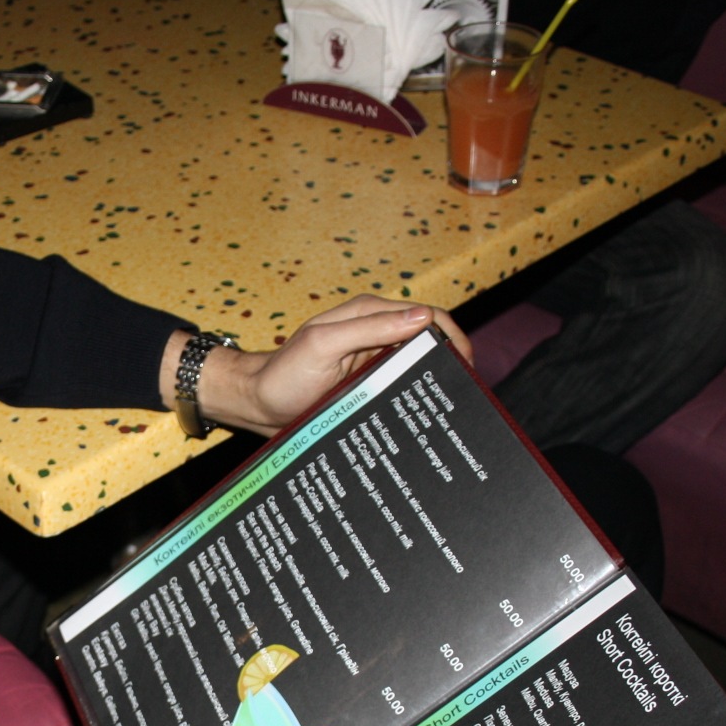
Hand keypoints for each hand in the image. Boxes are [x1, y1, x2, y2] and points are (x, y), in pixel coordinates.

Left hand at [172, 297, 471, 436]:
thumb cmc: (283, 374)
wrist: (257, 403)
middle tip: (466, 391)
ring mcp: (373, 357)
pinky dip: (416, 392)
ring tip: (452, 405)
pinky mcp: (369, 381)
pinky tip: (424, 411)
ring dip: (435, 377)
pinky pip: (401, 382)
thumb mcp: (323, 346)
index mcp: (369, 314)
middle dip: (451, 359)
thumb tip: (422, 316)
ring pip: (418, 363)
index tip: (468, 365)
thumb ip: (369, 328)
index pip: (427, 315)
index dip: (453, 337)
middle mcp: (376, 332)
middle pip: (429, 339)